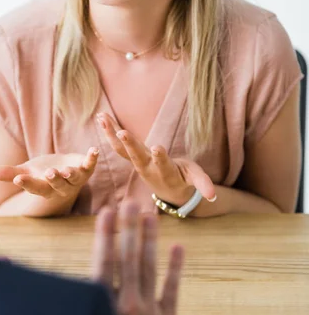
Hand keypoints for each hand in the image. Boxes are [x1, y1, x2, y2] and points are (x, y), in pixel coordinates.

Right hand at [0, 149, 99, 198]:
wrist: (65, 175)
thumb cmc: (42, 173)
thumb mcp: (26, 171)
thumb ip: (9, 173)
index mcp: (44, 188)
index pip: (35, 188)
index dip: (28, 183)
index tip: (19, 178)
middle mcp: (61, 187)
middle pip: (57, 185)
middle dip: (54, 179)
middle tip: (48, 173)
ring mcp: (75, 179)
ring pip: (74, 178)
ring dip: (72, 173)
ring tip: (67, 169)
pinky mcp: (86, 169)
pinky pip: (90, 165)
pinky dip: (92, 158)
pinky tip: (93, 150)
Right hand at [92, 200, 183, 314]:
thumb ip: (82, 299)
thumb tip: (73, 276)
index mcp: (105, 306)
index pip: (105, 262)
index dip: (106, 235)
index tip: (107, 212)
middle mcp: (127, 303)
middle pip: (128, 258)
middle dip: (128, 228)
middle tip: (131, 203)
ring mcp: (149, 310)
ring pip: (149, 267)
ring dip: (149, 239)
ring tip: (150, 216)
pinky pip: (171, 289)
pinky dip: (175, 268)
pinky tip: (178, 246)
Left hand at [96, 112, 215, 204]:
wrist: (168, 191)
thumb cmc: (184, 180)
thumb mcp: (195, 180)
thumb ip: (203, 184)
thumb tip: (213, 196)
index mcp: (166, 173)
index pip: (163, 165)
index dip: (161, 158)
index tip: (157, 148)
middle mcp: (148, 168)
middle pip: (137, 157)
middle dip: (130, 145)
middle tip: (121, 133)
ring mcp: (137, 163)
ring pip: (122, 150)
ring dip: (111, 134)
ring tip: (102, 118)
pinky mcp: (131, 158)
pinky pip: (117, 146)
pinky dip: (109, 132)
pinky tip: (101, 118)